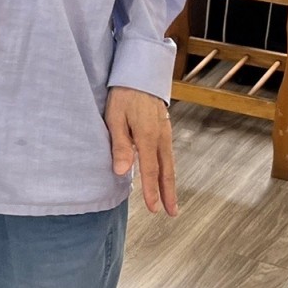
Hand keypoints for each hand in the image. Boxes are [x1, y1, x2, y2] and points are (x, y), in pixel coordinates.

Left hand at [105, 86, 176, 215]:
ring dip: (171, 184)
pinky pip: (168, 155)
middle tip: (171, 213)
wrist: (140, 74)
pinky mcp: (164, 129)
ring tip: (171, 202)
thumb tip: (121, 171)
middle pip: (166, 171)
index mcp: (147, 137)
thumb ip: (120, 145)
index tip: (154, 209)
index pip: (151, 171)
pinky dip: (169, 170)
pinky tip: (166, 177)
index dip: (152, 192)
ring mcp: (165, 133)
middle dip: (168, 194)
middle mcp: (161, 137)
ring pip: (170, 164)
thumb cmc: (124, 96)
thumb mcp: (115, 118)